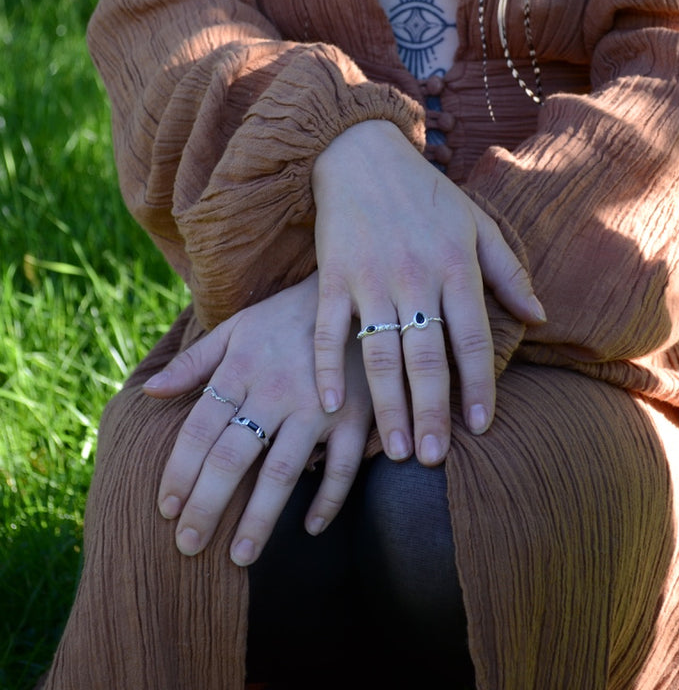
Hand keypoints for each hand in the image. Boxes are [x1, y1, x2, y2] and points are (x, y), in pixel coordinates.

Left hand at [143, 273, 371, 561]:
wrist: (354, 295)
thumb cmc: (286, 316)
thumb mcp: (237, 329)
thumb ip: (194, 363)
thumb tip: (150, 392)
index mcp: (241, 369)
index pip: (200, 429)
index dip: (179, 471)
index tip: (164, 508)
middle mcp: (274, 391)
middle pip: (232, 456)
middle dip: (206, 505)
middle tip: (187, 546)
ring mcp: (317, 405)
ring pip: (282, 470)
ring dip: (260, 517)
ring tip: (238, 556)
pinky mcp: (356, 415)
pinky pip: (341, 467)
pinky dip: (328, 499)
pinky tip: (310, 526)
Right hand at [312, 120, 544, 463]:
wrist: (361, 152)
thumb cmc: (425, 192)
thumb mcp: (476, 222)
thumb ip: (508, 270)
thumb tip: (540, 316)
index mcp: (455, 265)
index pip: (471, 339)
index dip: (478, 386)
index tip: (481, 426)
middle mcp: (415, 276)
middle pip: (425, 358)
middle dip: (431, 413)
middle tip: (433, 459)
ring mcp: (371, 278)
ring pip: (380, 354)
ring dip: (387, 406)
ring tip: (394, 451)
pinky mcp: (332, 276)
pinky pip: (329, 331)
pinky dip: (328, 368)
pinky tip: (330, 406)